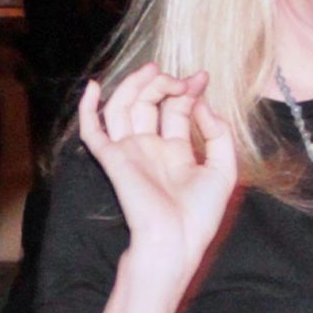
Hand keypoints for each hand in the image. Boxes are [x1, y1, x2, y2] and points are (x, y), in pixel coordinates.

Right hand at [79, 66, 237, 289]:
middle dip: (164, 84)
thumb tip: (201, 105)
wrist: (175, 241)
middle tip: (180, 79)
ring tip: (154, 71)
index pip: (176, 109)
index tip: (202, 78)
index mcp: (175, 151)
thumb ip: (218, 134)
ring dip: (135, 85)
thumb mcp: (224, 170)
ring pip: (124, 107)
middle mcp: (151, 148)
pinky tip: (93, 87)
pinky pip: (93, 132)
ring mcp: (130, 152)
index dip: (188, 90)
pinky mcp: (113, 160)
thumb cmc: (199, 216)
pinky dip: (88, 109)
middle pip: (149, 102)